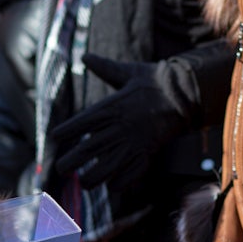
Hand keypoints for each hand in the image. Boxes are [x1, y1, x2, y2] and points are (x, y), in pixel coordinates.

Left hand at [53, 54, 192, 189]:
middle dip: (71, 163)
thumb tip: (84, 56)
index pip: (80, 123)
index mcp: (112, 107)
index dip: (65, 132)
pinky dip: (119, 183)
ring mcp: (134, 142)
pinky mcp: (148, 153)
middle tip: (61, 169)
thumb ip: (105, 68)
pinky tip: (111, 185)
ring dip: (92, 178)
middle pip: (88, 150)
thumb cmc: (153, 81)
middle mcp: (119, 127)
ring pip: (106, 168)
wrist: (186, 92)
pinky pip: (130, 174)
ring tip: (84, 182)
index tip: (56, 137)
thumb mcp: (128, 72)